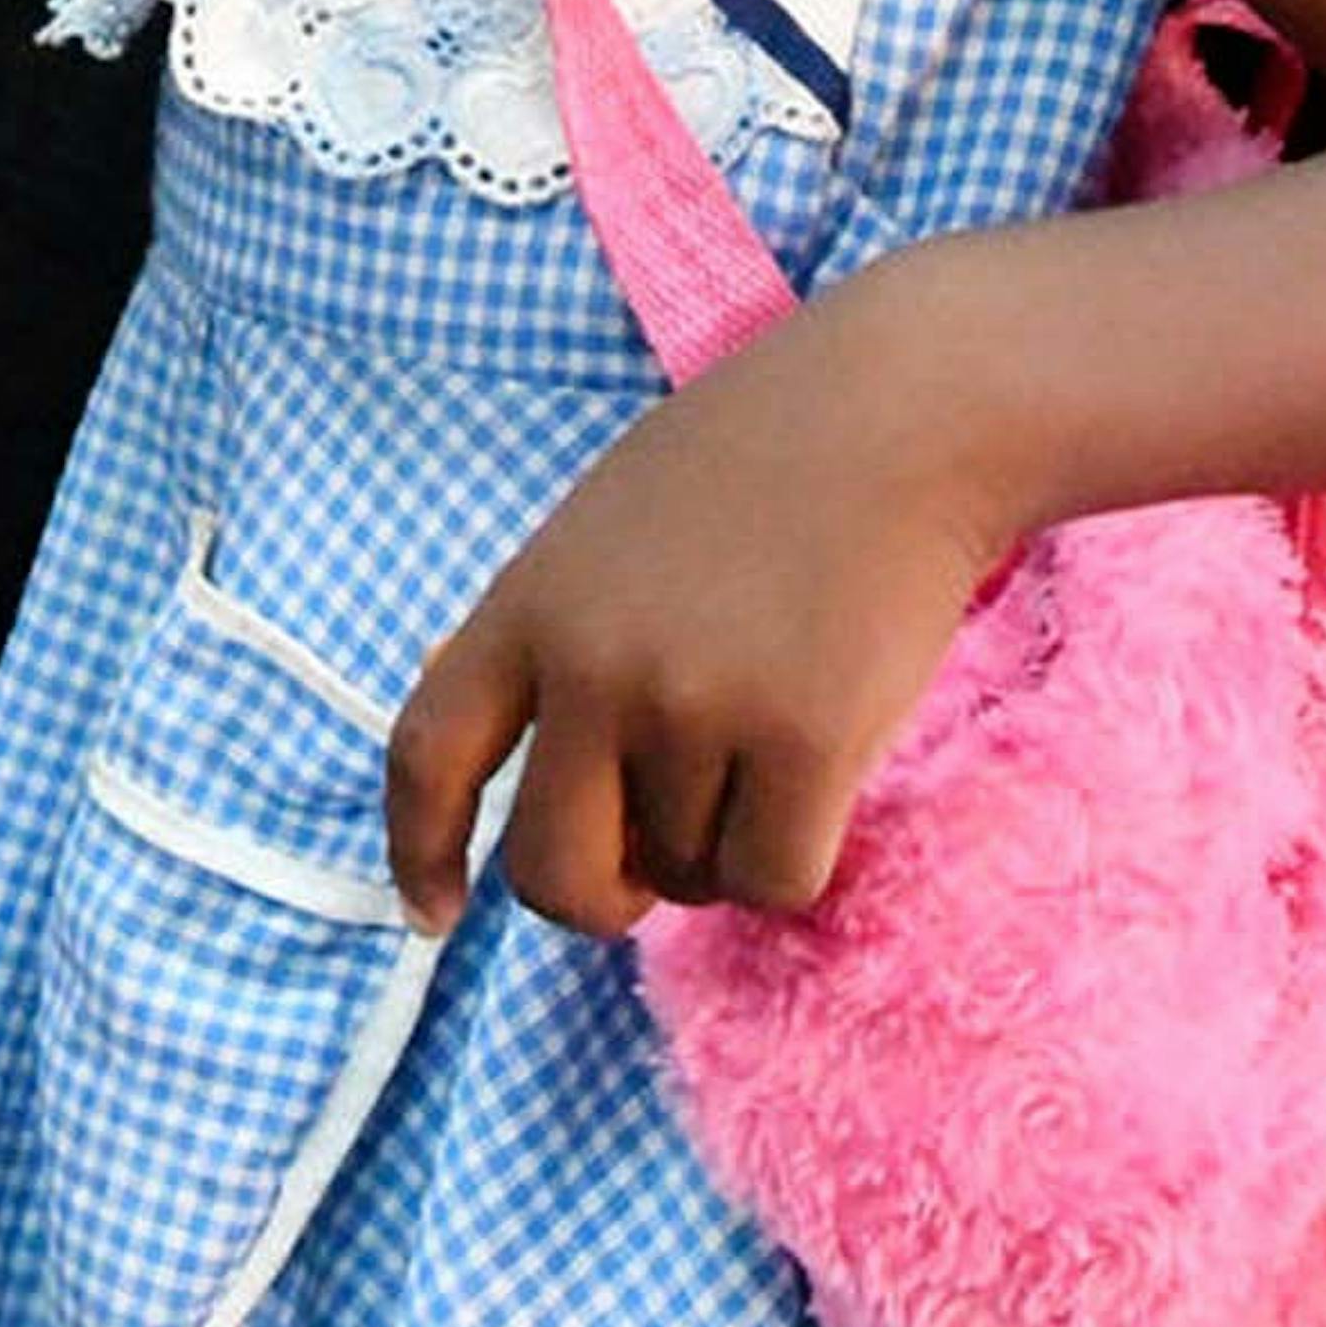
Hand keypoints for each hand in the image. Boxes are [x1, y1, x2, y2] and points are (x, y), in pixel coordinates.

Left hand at [383, 286, 1018, 936]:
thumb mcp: (609, 525)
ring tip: (772, 734)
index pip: (428, 754)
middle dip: (601, 896)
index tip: (434, 916)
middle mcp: (593, 665)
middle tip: (650, 872)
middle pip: (551, 870)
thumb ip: (558, 632)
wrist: (905, 410)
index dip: (420, 850)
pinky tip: (823, 767)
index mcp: (530, 602)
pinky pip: (771, 879)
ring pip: (686, 875)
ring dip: (725, 843)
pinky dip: (796, 856)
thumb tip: (518, 750)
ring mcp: (695, 706)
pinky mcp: (802, 743)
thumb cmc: (766, 456)